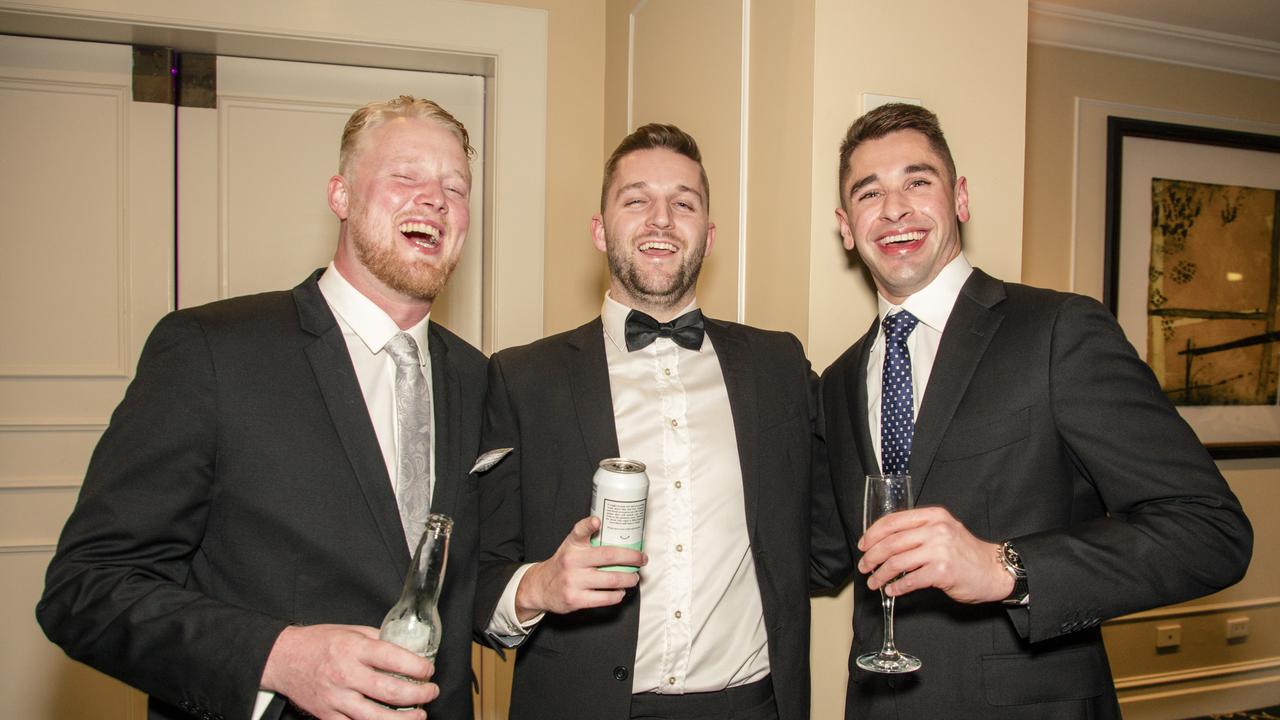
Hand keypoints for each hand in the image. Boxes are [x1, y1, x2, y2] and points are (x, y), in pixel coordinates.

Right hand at [260, 624, 436, 719]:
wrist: (283, 659)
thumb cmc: (318, 643)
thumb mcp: (351, 631)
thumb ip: (378, 640)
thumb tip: (406, 649)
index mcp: (353, 649)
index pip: (394, 658)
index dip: (418, 667)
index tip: (428, 670)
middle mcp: (345, 675)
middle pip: (390, 691)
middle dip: (418, 694)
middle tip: (430, 692)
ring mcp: (336, 698)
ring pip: (376, 717)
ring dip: (404, 719)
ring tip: (419, 715)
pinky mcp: (327, 715)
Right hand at [515, 516, 645, 620]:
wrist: (541, 587)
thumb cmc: (564, 564)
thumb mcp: (571, 547)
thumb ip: (589, 541)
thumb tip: (620, 535)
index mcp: (572, 545)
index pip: (579, 531)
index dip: (588, 525)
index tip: (597, 521)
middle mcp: (571, 561)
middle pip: (608, 556)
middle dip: (631, 557)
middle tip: (641, 559)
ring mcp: (573, 581)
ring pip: (611, 580)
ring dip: (628, 579)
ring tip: (634, 578)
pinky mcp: (575, 599)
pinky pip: (604, 598)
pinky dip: (617, 595)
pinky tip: (620, 592)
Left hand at [856, 506, 1013, 603]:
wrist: (995, 570)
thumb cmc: (966, 553)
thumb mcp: (943, 531)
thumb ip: (918, 531)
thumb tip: (884, 542)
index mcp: (933, 516)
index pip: (892, 521)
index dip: (872, 534)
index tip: (863, 545)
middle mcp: (936, 530)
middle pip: (891, 542)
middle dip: (871, 556)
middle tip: (864, 567)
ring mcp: (940, 550)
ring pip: (897, 562)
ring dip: (880, 574)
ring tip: (874, 582)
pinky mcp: (943, 572)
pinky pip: (910, 580)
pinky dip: (896, 586)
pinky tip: (891, 590)